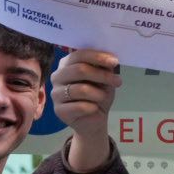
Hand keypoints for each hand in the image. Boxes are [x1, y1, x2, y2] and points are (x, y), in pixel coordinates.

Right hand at [51, 48, 121, 171]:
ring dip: (99, 94)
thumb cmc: (98, 94)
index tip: (114, 62)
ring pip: (81, 89)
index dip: (97, 57)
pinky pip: (80, 107)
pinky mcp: (59, 110)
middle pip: (79, 70)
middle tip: (117, 81)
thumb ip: (103, 67)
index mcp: (66, 64)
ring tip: (103, 97)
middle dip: (102, 75)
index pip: (78, 55)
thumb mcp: (104, 78)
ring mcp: (56, 93)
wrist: (95, 118)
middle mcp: (57, 77)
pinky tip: (95, 109)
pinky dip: (93, 107)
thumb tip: (110, 59)